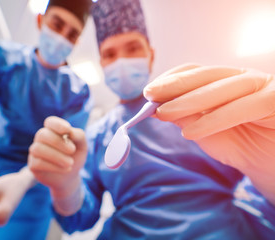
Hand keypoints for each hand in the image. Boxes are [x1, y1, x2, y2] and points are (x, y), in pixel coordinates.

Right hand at [28, 116, 86, 198]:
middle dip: (58, 142)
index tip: (67, 130)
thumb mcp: (82, 145)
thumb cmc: (75, 156)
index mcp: (53, 130)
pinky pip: (37, 163)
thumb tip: (69, 132)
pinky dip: (54, 166)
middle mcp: (41, 139)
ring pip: (38, 149)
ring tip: (70, 163)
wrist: (71, 176)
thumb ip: (78, 135)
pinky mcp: (33, 165)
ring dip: (56, 156)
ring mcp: (35, 151)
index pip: (50, 122)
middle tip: (72, 150)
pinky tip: (66, 169)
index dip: (57, 124)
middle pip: (42, 134)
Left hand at [143, 64, 274, 204]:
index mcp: (226, 80)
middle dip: (175, 85)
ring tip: (163, 113)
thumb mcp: (205, 130)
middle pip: (205, 75)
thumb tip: (156, 107)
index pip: (195, 72)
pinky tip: (189, 132)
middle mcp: (243, 78)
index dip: (171, 79)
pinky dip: (213, 120)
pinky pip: (242, 108)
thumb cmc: (240, 144)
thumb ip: (185, 116)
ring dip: (188, 101)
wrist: (272, 164)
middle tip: (149, 94)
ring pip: (221, 89)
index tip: (148, 92)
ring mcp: (262, 86)